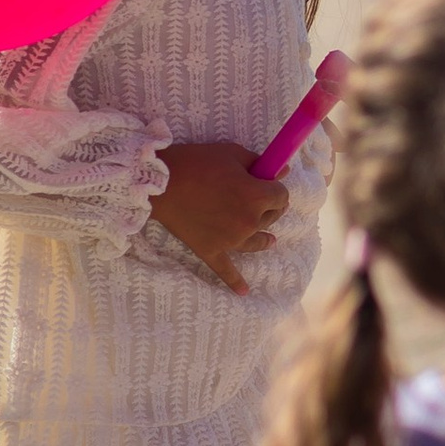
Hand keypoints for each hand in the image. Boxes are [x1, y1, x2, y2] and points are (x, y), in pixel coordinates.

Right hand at [152, 142, 287, 296]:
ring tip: (270, 240)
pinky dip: (235, 282)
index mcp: (256, 197)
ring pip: (256, 242)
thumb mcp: (232, 154)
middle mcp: (248, 222)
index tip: (267, 182)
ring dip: (264, 239)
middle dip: (269, 207)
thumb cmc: (198, 162)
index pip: (281, 196)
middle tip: (262, 200)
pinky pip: (225, 271)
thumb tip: (283, 170)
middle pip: (270, 218)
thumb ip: (260, 164)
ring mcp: (230, 240)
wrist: (161, 183)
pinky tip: (244, 291)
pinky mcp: (210, 250)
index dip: (276, 188)